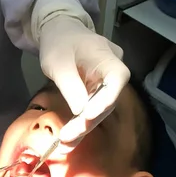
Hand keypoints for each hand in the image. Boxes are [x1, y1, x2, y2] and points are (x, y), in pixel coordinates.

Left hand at [39, 16, 129, 150]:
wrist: (58, 32)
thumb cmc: (59, 42)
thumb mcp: (59, 63)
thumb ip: (71, 86)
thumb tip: (80, 111)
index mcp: (108, 57)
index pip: (116, 80)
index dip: (105, 100)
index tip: (88, 116)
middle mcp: (112, 72)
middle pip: (106, 101)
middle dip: (88, 122)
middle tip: (68, 138)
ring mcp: (104, 84)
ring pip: (99, 109)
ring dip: (82, 128)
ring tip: (65, 144)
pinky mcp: (95, 93)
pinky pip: (90, 110)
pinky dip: (79, 124)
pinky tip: (68, 140)